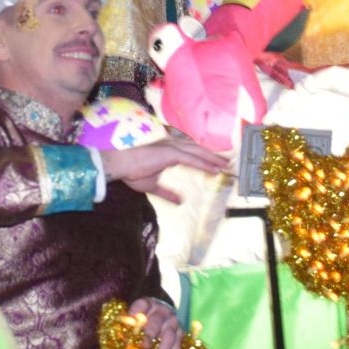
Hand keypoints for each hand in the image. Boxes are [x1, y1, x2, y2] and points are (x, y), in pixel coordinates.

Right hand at [99, 136, 228, 202]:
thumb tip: (180, 201)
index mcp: (168, 152)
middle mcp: (172, 146)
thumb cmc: (133, 173)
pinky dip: (205, 164)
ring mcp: (172, 148)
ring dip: (213, 159)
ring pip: (198, 153)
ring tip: (226, 165)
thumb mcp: (154, 187)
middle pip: (198, 150)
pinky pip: (192, 160)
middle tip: (227, 162)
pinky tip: (214, 169)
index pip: (191, 153)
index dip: (204, 158)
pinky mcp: (171, 153)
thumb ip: (168, 193)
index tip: (215, 165)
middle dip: (213, 156)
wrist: (121, 166)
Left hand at [128, 298, 182, 348]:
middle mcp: (161, 310)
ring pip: (169, 335)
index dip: (135, 314)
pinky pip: (178, 344)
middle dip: (149, 335)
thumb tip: (122, 335)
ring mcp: (172, 321)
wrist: (161, 310)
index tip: (130, 325)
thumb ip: (128, 323)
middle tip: (143, 346)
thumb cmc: (143, 316)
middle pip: (156, 322)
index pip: (141, 306)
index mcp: (147, 303)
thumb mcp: (134, 315)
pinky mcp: (180, 331)